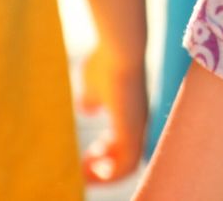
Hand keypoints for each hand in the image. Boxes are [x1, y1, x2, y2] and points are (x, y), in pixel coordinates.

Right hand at [79, 42, 148, 184]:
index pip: (124, 144)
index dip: (105, 154)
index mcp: (131, 113)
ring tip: (84, 171)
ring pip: (129, 166)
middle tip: (83, 167)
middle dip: (104, 168)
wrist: (119, 49)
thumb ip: (92, 98)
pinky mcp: (133, 129)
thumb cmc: (105, 62)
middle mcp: (139, 122)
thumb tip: (89, 108)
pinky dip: (110, 174)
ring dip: (105, 175)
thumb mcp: (93, 85)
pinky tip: (89, 168)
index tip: (86, 156)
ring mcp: (139, 127)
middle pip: (128, 159)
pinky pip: (127, 165)